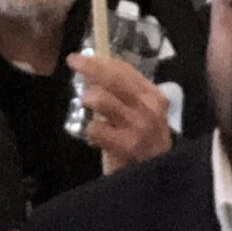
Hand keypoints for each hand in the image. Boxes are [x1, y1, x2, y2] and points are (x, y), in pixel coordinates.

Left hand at [66, 51, 174, 170]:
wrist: (158, 174)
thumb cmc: (145, 140)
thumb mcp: (143, 112)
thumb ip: (125, 92)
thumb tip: (94, 72)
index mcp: (153, 95)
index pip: (125, 70)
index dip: (101, 61)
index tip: (83, 56)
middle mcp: (149, 107)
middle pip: (113, 78)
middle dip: (90, 67)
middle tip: (73, 61)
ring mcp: (138, 126)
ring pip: (103, 100)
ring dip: (88, 98)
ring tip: (85, 102)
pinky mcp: (127, 145)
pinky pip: (96, 129)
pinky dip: (90, 129)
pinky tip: (95, 135)